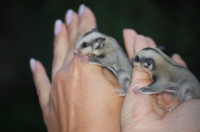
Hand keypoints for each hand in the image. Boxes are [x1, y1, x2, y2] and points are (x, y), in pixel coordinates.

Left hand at [30, 5, 123, 131]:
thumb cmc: (111, 121)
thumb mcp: (120, 88)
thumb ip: (111, 66)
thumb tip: (104, 52)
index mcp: (85, 67)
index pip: (86, 37)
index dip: (87, 22)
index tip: (85, 10)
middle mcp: (66, 73)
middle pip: (70, 43)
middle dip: (72, 26)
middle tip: (71, 13)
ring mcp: (55, 88)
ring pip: (55, 57)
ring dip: (58, 40)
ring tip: (59, 25)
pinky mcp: (49, 104)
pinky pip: (40, 83)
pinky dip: (37, 72)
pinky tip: (34, 62)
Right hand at [121, 29, 199, 131]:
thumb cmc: (189, 123)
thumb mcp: (197, 97)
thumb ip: (187, 78)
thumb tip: (178, 59)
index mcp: (179, 96)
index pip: (173, 75)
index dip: (171, 62)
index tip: (172, 54)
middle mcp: (162, 93)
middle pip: (156, 67)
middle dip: (151, 52)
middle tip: (146, 37)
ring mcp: (147, 91)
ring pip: (143, 65)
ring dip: (139, 49)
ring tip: (135, 34)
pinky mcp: (134, 89)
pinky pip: (136, 67)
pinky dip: (136, 53)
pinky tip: (136, 39)